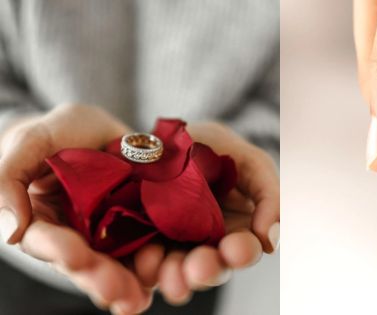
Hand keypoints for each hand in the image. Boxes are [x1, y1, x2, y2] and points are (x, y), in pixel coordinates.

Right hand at [0, 104, 151, 313]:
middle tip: (116, 292)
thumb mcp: (32, 141)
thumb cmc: (60, 132)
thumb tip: (9, 232)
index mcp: (42, 218)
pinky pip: (142, 253)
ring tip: (137, 300)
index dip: (60, 250)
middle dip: (98, 278)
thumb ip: (10, 177)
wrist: (103, 129)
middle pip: (83, 263)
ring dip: (123, 285)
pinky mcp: (137, 229)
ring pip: (112, 266)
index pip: (46, 240)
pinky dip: (149, 270)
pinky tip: (157, 286)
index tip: (77, 258)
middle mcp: (73, 234)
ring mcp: (107, 235)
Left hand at [132, 122, 279, 304]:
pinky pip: (143, 263)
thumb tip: (269, 242)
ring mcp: (171, 246)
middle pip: (211, 268)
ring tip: (172, 280)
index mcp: (236, 230)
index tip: (236, 250)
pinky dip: (145, 266)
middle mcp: (206, 245)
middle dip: (206, 270)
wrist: (162, 136)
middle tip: (199, 268)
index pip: (244, 250)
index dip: (242, 252)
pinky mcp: (139, 244)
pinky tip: (146, 262)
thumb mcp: (249, 161)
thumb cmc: (212, 147)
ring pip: (177, 272)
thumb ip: (269, 195)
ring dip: (176, 277)